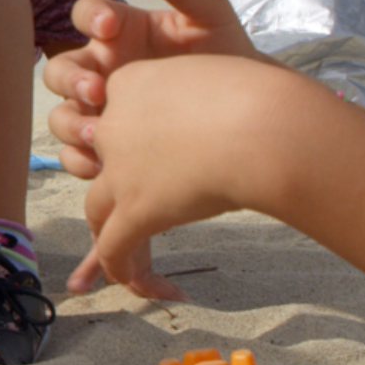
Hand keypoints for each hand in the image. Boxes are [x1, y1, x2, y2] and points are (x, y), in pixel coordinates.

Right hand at [45, 0, 263, 174]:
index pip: (86, 14)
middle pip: (60, 71)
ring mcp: (102, 110)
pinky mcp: (108, 146)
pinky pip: (77, 153)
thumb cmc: (228, 56)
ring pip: (62, 115)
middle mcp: (102, 69)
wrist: (252, 112)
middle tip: (99, 91)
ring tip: (98, 133)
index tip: (110, 26)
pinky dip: (80, 158)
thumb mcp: (210, 16)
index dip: (90, 18)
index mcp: (120, 31)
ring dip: (72, 123)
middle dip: (72, 81)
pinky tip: (100, 163)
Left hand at [66, 53, 295, 297]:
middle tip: (144, 207)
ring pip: (98, 210)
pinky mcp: (136, 209)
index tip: (166, 157)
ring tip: (131, 258)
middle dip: (118, 190)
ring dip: (111, 236)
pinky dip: (121, 269)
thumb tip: (236, 116)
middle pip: (101, 164)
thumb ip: (212, 98)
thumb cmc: (266, 99)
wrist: (266, 125)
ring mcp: (119, 169)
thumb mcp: (225, 81)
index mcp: (132, 83)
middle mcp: (114, 124)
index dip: (137, 142)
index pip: (118, 117)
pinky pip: (112, 248)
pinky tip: (136, 284)